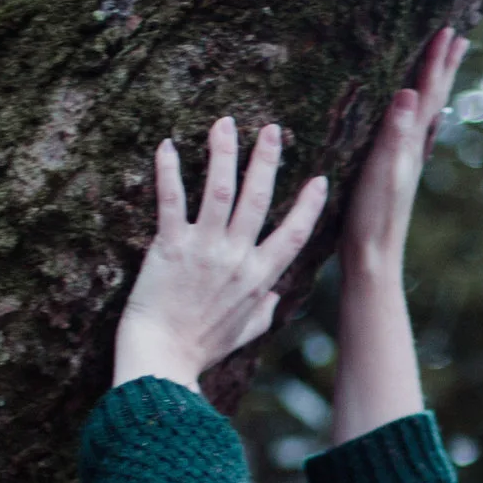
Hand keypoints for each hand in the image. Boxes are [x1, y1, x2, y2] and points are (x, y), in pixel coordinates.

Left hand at [113, 118, 326, 389]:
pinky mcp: (170, 247)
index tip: (320, 179)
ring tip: (226, 123)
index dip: (309, 205)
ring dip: (224, 153)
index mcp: (259, 278)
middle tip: (272, 130)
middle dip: (267, 160)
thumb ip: (264, 313)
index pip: (294, 233)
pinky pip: (172, 201)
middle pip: (258, 199)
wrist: (163, 359)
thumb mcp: (244, 334)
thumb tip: (275, 299)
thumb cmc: (200, 349)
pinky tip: (169, 146)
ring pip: (221, 190)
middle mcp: (236, 258)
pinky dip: (169, 172)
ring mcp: (204, 250)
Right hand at [339, 28, 467, 275]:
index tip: (448, 30)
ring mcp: (405, 160)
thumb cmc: (374, 216)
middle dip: (445, 67)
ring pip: (425, 113)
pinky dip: (416, 111)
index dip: (436, 62)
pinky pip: (410, 129)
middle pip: (434, 99)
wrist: (372, 257)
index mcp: (411, 143)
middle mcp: (413, 148)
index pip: (427, 93)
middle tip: (459, 37)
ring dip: (434, 86)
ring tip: (441, 66)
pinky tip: (411, 115)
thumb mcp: (382, 171)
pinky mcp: (393, 171)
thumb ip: (396, 133)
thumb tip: (411, 92)